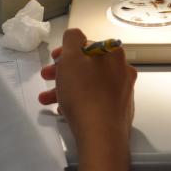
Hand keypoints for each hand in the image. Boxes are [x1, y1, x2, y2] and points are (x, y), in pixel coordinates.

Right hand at [39, 29, 136, 144]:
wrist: (101, 135)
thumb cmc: (84, 93)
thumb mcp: (70, 58)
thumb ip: (71, 39)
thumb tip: (76, 35)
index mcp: (113, 53)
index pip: (87, 44)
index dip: (67, 50)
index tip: (54, 59)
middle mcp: (123, 70)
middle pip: (88, 66)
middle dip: (64, 72)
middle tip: (47, 78)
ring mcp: (123, 92)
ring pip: (90, 84)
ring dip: (67, 88)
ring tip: (47, 100)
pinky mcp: (119, 111)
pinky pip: (96, 101)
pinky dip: (80, 102)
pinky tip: (65, 111)